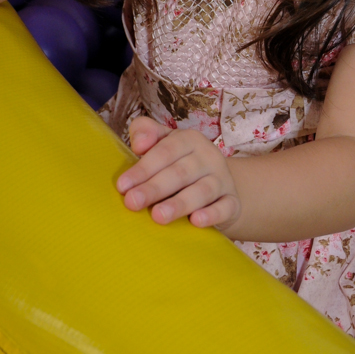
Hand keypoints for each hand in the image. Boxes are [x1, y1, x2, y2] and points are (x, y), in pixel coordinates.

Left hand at [116, 118, 241, 228]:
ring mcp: (222, 180)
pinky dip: (212, 214)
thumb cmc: (180, 165)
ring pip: (203, 190)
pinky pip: (225, 207)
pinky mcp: (232, 202)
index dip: (143, 168)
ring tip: (158, 216)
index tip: (122, 185)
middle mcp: (208, 157)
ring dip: (180, 203)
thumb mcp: (165, 143)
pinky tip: (196, 221)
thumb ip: (147, 133)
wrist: (219, 188)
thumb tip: (139, 143)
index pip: (165, 152)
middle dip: (155, 188)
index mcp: (190, 140)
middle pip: (180, 172)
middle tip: (132, 202)